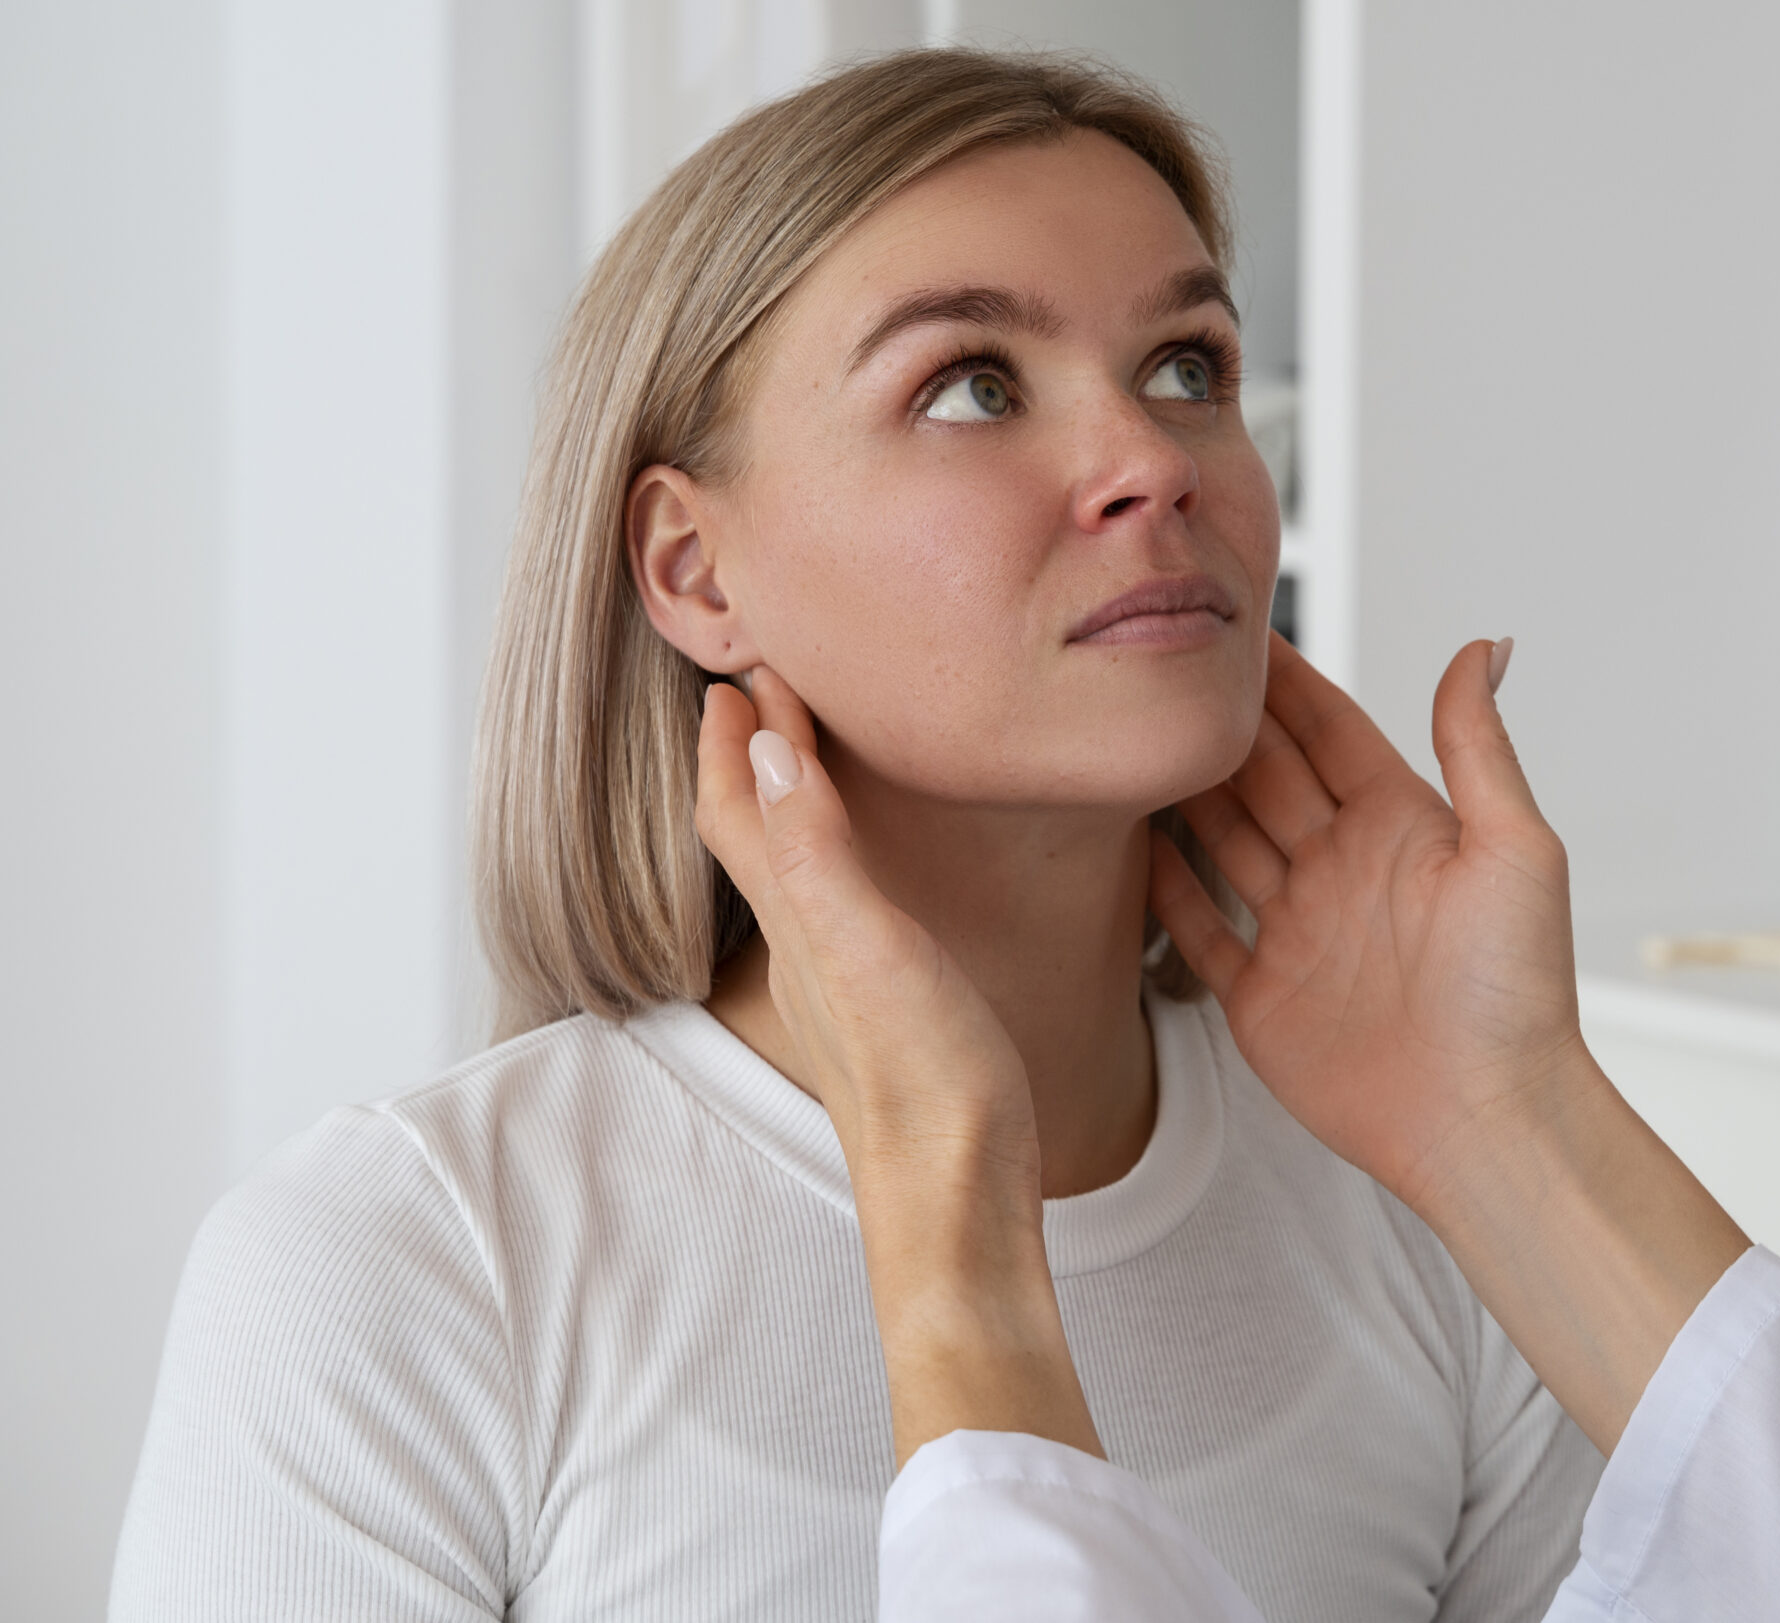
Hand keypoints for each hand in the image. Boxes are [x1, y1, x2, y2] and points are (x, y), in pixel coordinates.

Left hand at [696, 668, 1100, 1464]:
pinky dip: (846, 854)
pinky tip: (883, 867)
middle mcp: (807, 948)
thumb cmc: (923, 1086)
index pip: (737, 805)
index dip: (730, 733)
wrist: (962, 1205)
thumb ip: (813, 846)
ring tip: (804, 747)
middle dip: (746, 752)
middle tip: (756, 686)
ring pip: (795, 867)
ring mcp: (847, 984)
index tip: (742, 661)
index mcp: (797, 922)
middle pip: (751, 830)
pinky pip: (848, 904)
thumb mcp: (867, 948)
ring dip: (789, 797)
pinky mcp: (893, 1010)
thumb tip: (755, 738)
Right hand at [1149, 633, 1582, 1213]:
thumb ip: (1479, 745)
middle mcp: (1345, 870)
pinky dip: (1162, 890)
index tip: (1236, 627)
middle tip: (1158, 667)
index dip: (1284, 681)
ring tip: (1127, 737)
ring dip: (1181, 793)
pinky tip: (1128, 845)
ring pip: (1223, 842)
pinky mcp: (1262, 998)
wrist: (1486, 1120)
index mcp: (1404, 828)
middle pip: (1265, 777)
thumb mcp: (1515, 850)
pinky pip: (1198, 931)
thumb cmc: (1517, 992)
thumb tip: (1482, 646)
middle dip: (1218, 724)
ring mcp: (1300, 932)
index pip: (1330, 732)